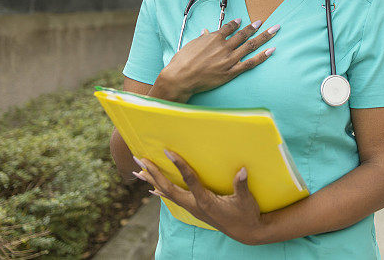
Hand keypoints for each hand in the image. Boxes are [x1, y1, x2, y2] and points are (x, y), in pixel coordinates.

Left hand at [133, 150, 266, 244]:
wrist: (245, 232)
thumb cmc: (246, 214)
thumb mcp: (246, 200)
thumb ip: (241, 185)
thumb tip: (243, 170)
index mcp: (206, 202)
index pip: (189, 180)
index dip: (179, 165)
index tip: (168, 151)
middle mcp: (195, 206)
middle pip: (169, 188)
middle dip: (154, 173)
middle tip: (140, 159)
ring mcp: (192, 208)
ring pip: (167, 194)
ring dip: (152, 181)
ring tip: (138, 171)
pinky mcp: (194, 209)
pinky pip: (172, 199)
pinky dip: (161, 192)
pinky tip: (151, 189)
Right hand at [159, 18, 278, 98]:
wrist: (180, 77)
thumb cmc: (182, 61)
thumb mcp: (191, 45)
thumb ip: (202, 38)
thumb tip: (206, 32)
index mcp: (214, 38)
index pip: (228, 28)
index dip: (236, 24)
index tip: (242, 21)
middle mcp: (224, 46)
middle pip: (243, 34)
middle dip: (254, 27)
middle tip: (262, 22)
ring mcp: (229, 59)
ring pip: (250, 46)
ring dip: (264, 37)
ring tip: (274, 30)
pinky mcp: (231, 72)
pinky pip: (250, 63)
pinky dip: (262, 56)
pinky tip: (271, 50)